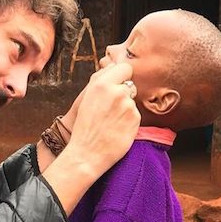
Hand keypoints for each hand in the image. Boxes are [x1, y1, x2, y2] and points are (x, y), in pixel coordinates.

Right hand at [40, 63, 139, 213]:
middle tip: (111, 109)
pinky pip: (135, 115)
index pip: (125, 67)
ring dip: (126, 109)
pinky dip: (129, 121)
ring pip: (132, 101)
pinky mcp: (136, 118)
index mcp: (101, 84)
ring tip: (112, 122)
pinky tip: (117, 129)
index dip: (122, 76)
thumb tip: (114, 68)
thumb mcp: (86, 98)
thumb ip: (101, 81)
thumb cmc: (84, 127)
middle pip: (130, 84)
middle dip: (124, 93)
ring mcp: (128, 105)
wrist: (87, 154)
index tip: (117, 85)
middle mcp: (117, 91)